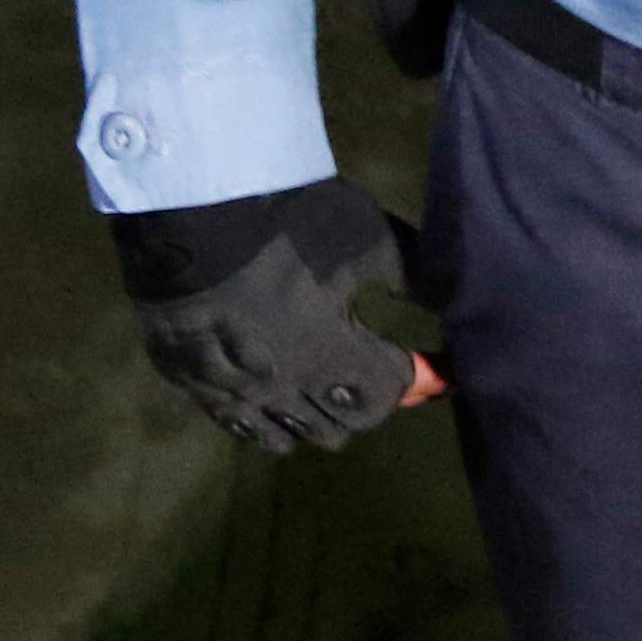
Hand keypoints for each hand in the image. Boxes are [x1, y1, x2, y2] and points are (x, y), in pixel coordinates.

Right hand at [112, 174, 446, 453]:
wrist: (184, 203)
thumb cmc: (285, 218)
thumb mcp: (366, 235)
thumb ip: (415, 277)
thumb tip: (456, 302)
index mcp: (333, 359)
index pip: (386, 398)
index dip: (408, 379)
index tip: (417, 361)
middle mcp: (284, 392)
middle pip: (336, 428)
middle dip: (360, 401)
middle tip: (363, 365)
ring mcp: (231, 393)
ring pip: (283, 437)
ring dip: (309, 417)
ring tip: (315, 386)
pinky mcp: (188, 382)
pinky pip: (233, 424)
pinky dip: (258, 419)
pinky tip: (264, 397)